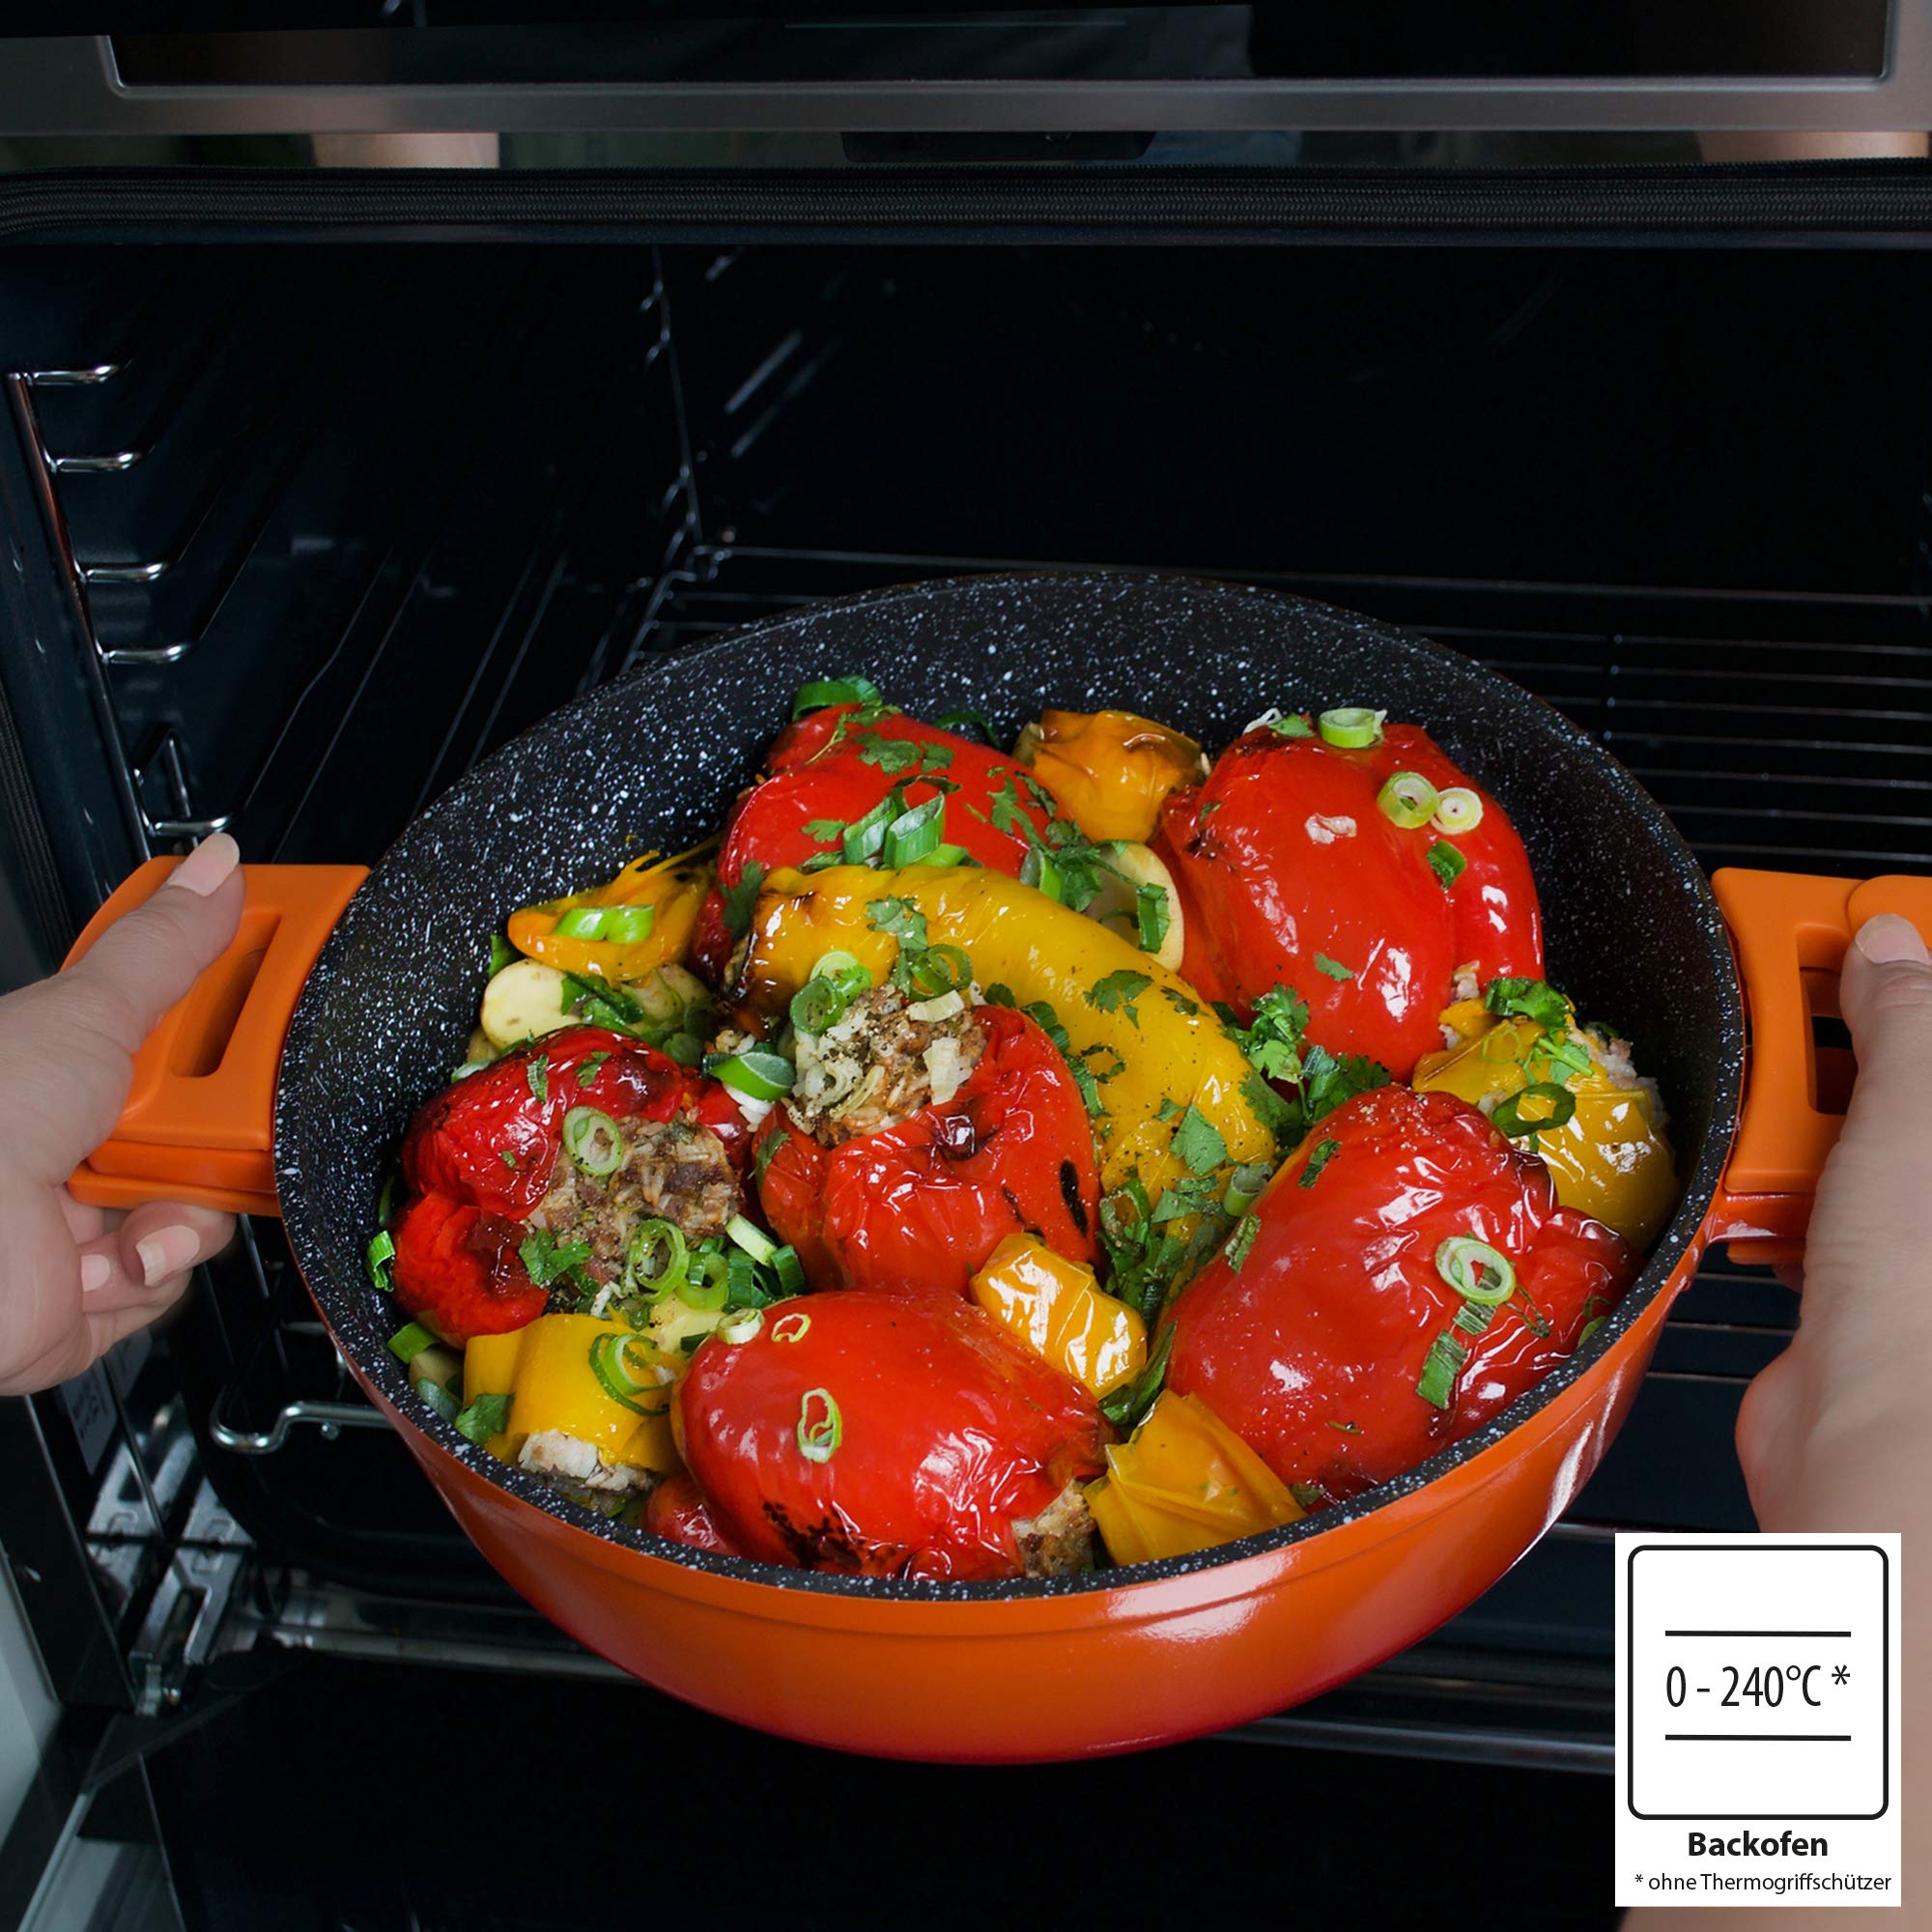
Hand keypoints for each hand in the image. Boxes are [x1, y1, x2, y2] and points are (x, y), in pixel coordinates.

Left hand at [0, 835, 244, 1395]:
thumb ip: (163, 947)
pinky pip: (180, 1269)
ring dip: (187, 1203)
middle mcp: (76, 1136)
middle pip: (210, 1120)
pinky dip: (157, 1261)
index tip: (280, 1012)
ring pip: (206, 1198)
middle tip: (203, 1119)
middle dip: (223, 1126)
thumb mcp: (86, 1013)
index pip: (182, 1029)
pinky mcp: (102, 1287)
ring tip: (138, 1201)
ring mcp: (88, 1214)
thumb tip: (216, 868)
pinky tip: (117, 1251)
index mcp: (68, 1061)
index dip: (237, 1023)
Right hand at [1734, 913, 1931, 1530]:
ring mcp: (1914, 1238)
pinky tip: (1759, 1179)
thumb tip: (1889, 949)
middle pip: (1903, 1078)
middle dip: (1840, 1039)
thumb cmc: (1922, 1296)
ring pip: (1855, 1135)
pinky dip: (1779, 1182)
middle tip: (1790, 996)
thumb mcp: (1918, 1107)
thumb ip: (1906, 1016)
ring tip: (1769, 1101)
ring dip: (1799, 1115)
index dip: (1908, 967)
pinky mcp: (1858, 1281)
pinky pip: (1814, 1199)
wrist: (1866, 1431)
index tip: (1860, 930)